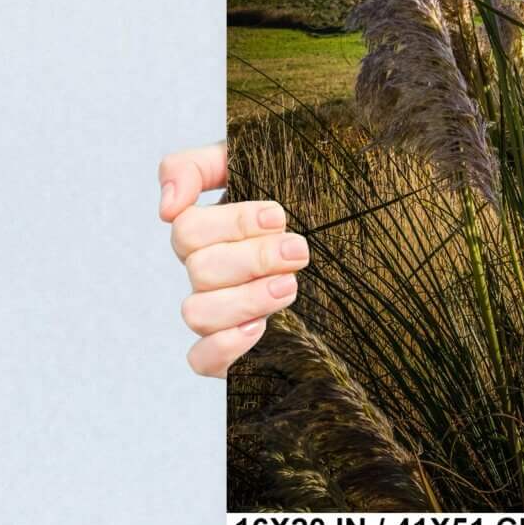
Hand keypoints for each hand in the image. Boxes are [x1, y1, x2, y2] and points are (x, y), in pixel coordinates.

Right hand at [159, 142, 306, 378]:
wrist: (356, 248)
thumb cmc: (300, 198)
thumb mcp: (256, 164)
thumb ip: (199, 166)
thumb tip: (167, 205)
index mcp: (210, 231)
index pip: (188, 227)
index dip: (232, 222)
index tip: (278, 216)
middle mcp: (208, 272)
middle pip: (200, 269)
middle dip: (254, 259)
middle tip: (299, 251)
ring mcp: (217, 311)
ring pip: (197, 313)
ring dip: (246, 299)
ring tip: (290, 286)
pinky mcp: (229, 350)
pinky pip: (200, 359)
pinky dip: (224, 346)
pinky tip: (259, 329)